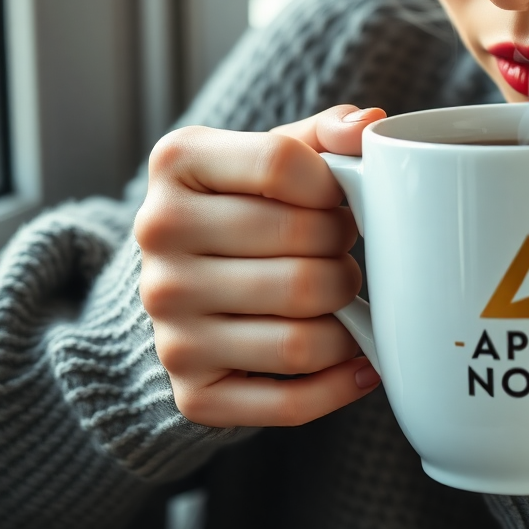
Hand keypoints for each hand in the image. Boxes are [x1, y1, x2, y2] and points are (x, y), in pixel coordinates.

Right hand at [136, 104, 386, 427]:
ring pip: (302, 336)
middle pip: (301, 252)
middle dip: (344, 252)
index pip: (281, 163)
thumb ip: (327, 132)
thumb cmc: (250, 202)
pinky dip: (341, 385)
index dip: (332, 185)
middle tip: (342, 251)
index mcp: (177, 161)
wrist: (188, 274)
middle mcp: (157, 239)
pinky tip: (361, 359)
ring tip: (344, 297)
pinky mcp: (191, 389)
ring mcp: (167, 322)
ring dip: (347, 318)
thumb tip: (372, 127)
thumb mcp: (277, 150)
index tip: (337, 197)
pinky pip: (289, 402)